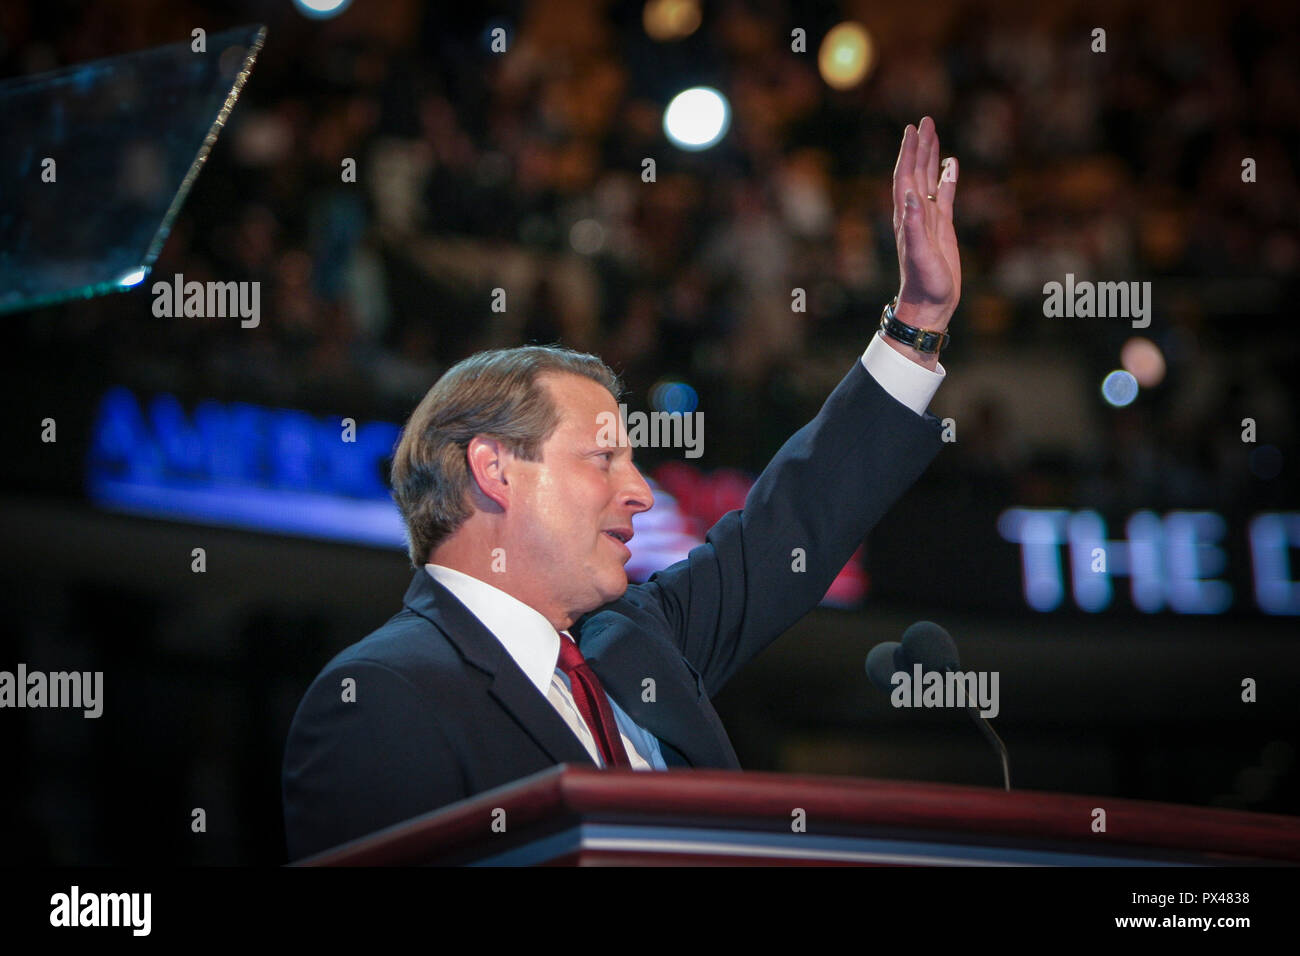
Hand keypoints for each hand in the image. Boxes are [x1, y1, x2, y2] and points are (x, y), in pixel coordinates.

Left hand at [891, 116, 959, 335]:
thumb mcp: (920, 255)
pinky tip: (951, 165)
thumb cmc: (923, 284)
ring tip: (934, 134)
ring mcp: (928, 220)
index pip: (905, 177)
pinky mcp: (942, 229)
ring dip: (930, 157)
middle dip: (920, 146)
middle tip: (925, 121)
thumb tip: (911, 195)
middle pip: (916, 172)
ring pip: (929, 180)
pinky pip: (945, 197)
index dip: (908, 153)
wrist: (930, 304)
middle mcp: (915, 214)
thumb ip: (915, 226)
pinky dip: (948, 179)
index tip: (912, 129)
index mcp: (907, 216)